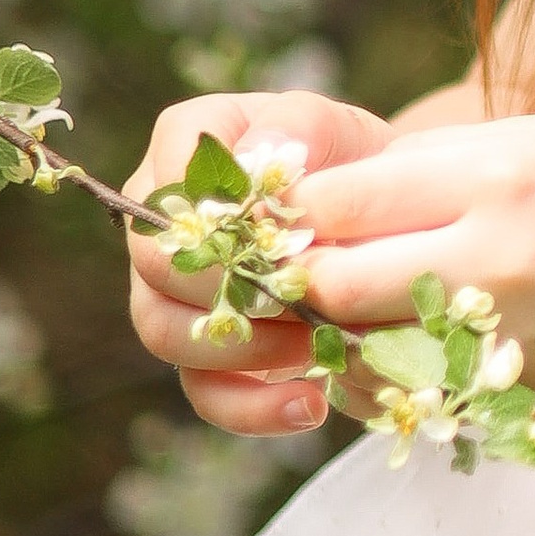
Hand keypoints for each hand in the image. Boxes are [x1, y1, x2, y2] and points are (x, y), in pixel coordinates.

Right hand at [124, 89, 389, 437]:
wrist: (378, 220)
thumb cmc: (347, 161)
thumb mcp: (336, 129)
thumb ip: (301, 127)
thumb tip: (263, 153)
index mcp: (182, 150)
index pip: (167, 183)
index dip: (217, 217)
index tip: (281, 229)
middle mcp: (160, 222)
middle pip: (156, 265)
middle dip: (232, 285)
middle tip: (306, 295)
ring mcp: (171, 292)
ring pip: (165, 332)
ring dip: (241, 346)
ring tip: (314, 345)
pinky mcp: (202, 352)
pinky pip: (202, 392)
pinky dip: (252, 408)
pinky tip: (309, 404)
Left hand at [288, 111, 534, 397]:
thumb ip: (438, 164)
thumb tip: (331, 192)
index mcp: (501, 178)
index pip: (343, 200)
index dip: (305, 203)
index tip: (302, 204)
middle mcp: (496, 263)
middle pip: (334, 284)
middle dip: (308, 273)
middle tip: (310, 260)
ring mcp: (506, 344)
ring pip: (360, 356)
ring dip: (340, 333)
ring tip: (355, 304)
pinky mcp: (518, 402)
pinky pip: (414, 399)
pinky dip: (387, 379)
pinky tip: (403, 347)